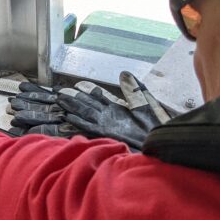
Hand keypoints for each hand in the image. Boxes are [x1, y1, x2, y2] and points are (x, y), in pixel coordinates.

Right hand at [57, 72, 172, 149]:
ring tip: (60, 100)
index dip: (88, 90)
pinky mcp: (106, 133)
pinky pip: (89, 126)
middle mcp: (109, 116)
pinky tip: (69, 117)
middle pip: (88, 104)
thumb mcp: (146, 103)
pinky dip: (78, 121)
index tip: (78, 84)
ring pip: (85, 113)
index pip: (99, 96)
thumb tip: (123, 73)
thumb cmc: (155, 126)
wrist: (159, 145)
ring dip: (73, 107)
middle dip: (75, 98)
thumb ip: (134, 90)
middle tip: (60, 92)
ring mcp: (106, 124)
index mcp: (118, 108)